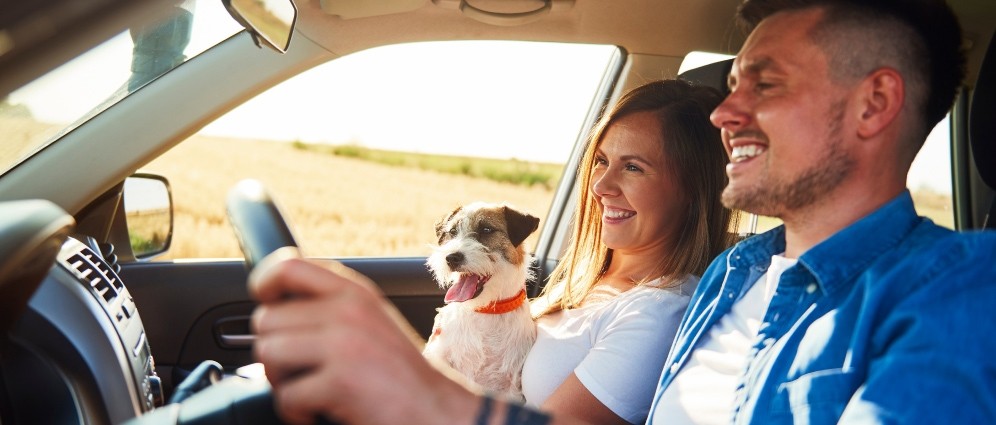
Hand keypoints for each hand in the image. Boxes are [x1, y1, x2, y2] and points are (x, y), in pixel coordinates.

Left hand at [249, 249, 477, 423]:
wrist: (436, 411)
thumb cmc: (400, 375)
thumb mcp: (371, 321)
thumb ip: (331, 306)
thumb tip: (273, 307)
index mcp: (355, 293)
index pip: (288, 265)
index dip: (264, 283)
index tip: (265, 303)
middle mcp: (349, 311)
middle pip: (266, 319)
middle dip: (274, 352)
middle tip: (299, 370)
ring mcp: (344, 344)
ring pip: (267, 353)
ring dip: (282, 382)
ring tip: (310, 390)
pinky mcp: (340, 381)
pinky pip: (285, 395)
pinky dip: (296, 413)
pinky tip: (320, 411)